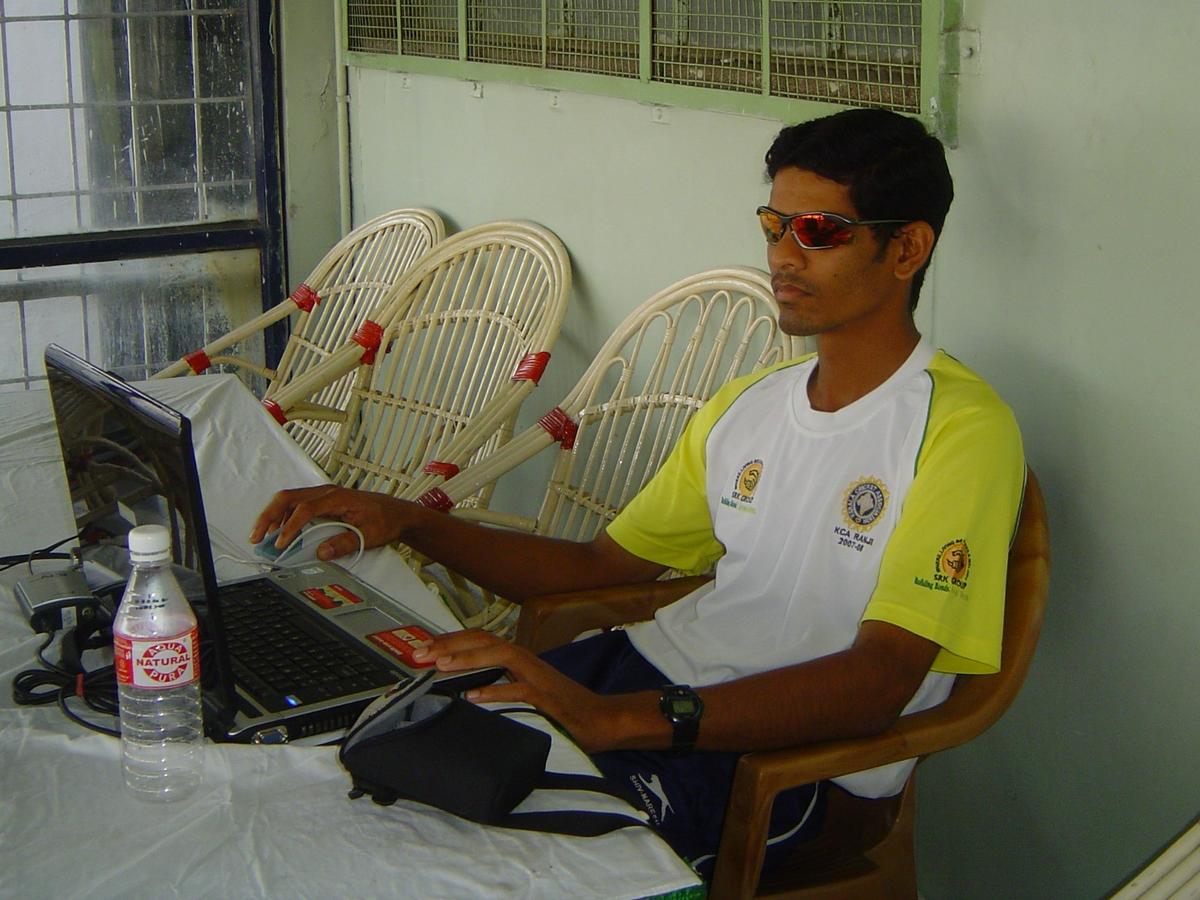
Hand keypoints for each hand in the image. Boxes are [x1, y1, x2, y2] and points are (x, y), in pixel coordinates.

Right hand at [249, 485, 414, 560]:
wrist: (397, 512)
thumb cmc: (386, 520)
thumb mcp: (370, 535)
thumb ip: (345, 543)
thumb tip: (321, 552)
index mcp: (338, 498)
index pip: (305, 508)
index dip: (290, 526)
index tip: (281, 542)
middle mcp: (327, 492)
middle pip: (289, 497)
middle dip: (269, 516)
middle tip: (256, 536)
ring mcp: (324, 495)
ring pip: (289, 499)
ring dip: (273, 515)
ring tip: (261, 536)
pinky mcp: (323, 501)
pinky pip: (296, 504)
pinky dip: (282, 516)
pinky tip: (278, 531)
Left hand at [413, 630, 627, 753]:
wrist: (602, 720)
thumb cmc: (562, 710)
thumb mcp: (525, 693)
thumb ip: (500, 686)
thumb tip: (463, 690)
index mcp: (518, 660)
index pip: (480, 639)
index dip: (450, 640)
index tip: (422, 649)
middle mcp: (526, 662)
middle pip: (485, 640)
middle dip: (450, 644)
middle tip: (419, 654)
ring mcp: (538, 677)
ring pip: (500, 656)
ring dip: (469, 658)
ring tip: (441, 665)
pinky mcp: (547, 698)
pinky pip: (519, 689)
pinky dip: (495, 690)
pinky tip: (473, 696)